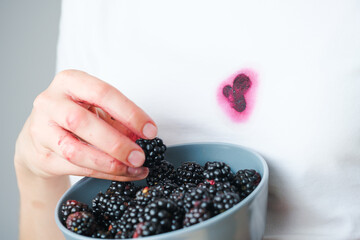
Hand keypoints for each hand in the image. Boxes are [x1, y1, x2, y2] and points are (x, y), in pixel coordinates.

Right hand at [15, 69, 154, 180]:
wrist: (40, 136)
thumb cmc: (76, 115)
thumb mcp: (96, 106)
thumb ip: (118, 118)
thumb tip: (143, 137)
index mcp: (69, 81)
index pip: (102, 93)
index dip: (129, 113)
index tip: (150, 131)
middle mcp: (50, 103)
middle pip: (82, 122)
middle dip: (116, 143)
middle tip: (140, 156)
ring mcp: (41, 130)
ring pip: (75, 151)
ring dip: (109, 163)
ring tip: (133, 168)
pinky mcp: (41, 156)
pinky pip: (75, 168)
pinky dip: (103, 173)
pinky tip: (122, 174)